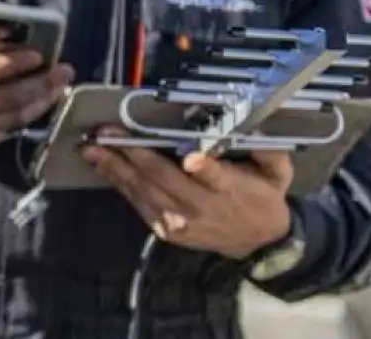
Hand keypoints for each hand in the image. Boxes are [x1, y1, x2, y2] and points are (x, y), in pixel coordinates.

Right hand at [0, 0, 73, 153]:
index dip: (16, 63)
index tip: (39, 53)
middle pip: (9, 98)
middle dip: (41, 84)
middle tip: (64, 70)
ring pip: (14, 118)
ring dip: (42, 101)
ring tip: (60, 85)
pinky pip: (8, 130)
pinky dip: (28, 116)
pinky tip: (42, 102)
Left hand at [82, 129, 295, 259]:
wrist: (256, 242)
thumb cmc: (262, 197)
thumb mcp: (277, 174)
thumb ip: (269, 151)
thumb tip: (257, 127)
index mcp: (229, 189)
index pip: (214, 176)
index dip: (203, 167)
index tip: (190, 157)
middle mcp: (200, 206)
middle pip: (164, 178)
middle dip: (133, 154)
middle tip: (108, 134)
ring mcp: (179, 221)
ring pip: (142, 190)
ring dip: (114, 167)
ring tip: (92, 148)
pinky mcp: (165, 230)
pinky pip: (137, 203)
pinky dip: (118, 183)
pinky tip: (102, 165)